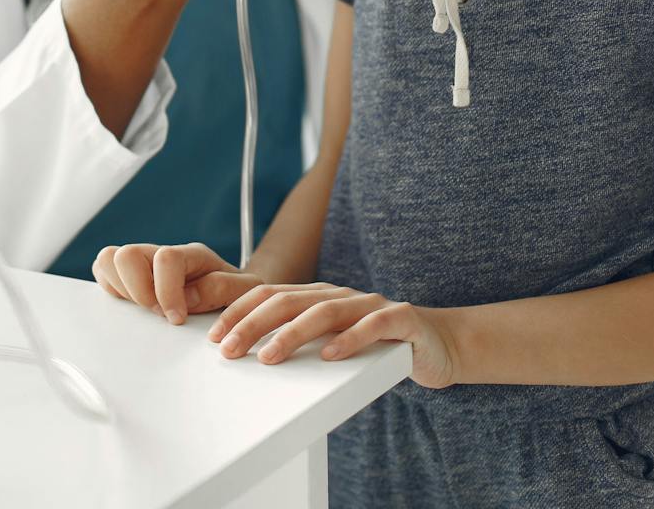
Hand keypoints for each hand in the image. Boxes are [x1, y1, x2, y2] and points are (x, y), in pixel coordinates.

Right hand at [91, 242, 263, 324]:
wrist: (234, 294)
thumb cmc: (238, 294)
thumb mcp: (244, 292)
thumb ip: (222, 289)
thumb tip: (186, 296)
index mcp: (192, 255)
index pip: (166, 258)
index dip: (166, 291)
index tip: (176, 318)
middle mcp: (163, 254)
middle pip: (127, 254)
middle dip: (138, 291)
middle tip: (157, 312)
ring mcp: (144, 262)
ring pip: (109, 258)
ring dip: (122, 289)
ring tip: (144, 309)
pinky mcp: (129, 274)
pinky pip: (103, 270)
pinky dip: (111, 289)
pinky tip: (134, 306)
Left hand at [207, 282, 458, 387]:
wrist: (439, 344)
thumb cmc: (378, 347)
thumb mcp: (332, 342)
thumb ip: (299, 341)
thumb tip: (247, 357)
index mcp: (319, 297)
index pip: (270, 296)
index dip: (240, 313)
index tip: (214, 336)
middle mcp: (341, 295)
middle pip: (288, 301)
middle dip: (252, 324)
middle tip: (227, 349)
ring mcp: (371, 304)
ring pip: (325, 312)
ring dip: (291, 334)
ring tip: (268, 356)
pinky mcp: (402, 320)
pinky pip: (374, 325)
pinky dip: (350, 339)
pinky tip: (330, 355)